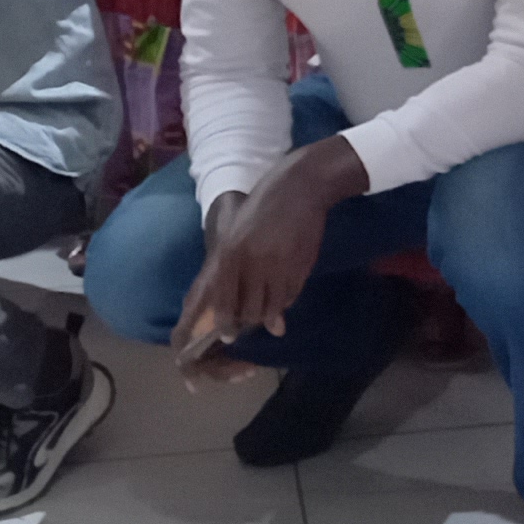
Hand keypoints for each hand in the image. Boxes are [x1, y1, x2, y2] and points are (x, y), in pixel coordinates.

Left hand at [173, 170, 336, 362]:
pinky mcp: (299, 267)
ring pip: (271, 308)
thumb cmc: (262, 211)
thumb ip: (234, 274)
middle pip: (248, 311)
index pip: (223, 302)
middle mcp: (251, 263)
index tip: (229, 334)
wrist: (298, 188)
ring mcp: (277, 266)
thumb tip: (230, 299)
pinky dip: (286, 300)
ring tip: (270, 304)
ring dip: (270, 313)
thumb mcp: (238, 236)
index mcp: (230, 254)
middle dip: (250, 319)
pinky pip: (290, 297)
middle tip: (253, 318)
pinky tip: (285, 289)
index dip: (226, 324)